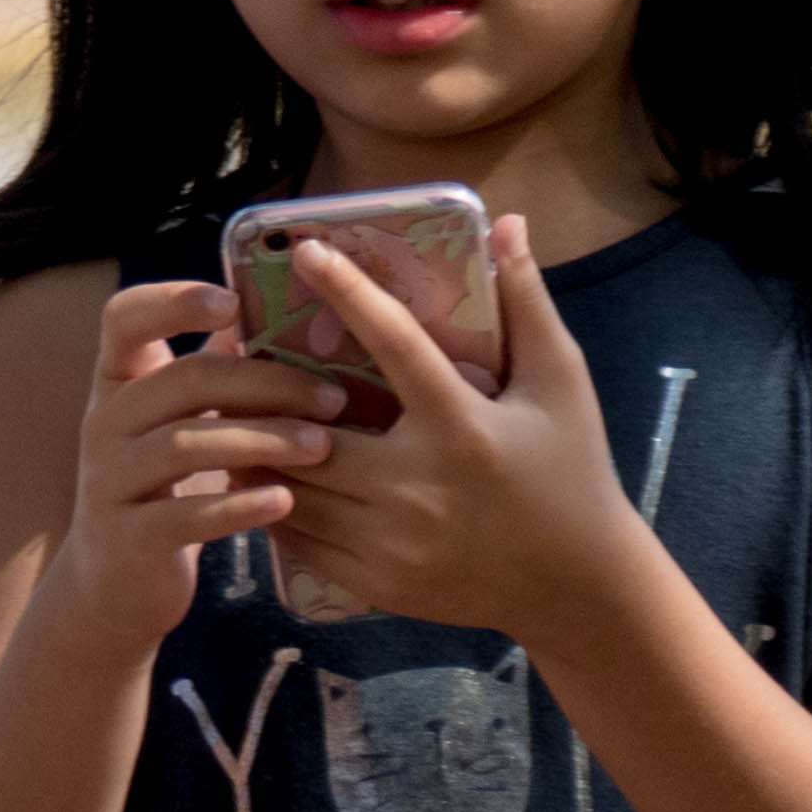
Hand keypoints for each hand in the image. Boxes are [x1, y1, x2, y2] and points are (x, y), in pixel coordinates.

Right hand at [48, 282, 351, 659]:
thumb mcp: (177, 421)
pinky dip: (239, 505)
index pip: (123, 316)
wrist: (113, 584)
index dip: (173, 300)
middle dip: (264, 383)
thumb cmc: (163, 487)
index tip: (233, 303)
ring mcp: (110, 480)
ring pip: (186, 444)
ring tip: (321, 446)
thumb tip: (272, 312)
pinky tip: (285, 502)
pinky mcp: (128, 537)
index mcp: (117, 381)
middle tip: (331, 398)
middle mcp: (104, 421)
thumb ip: (209, 370)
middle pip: (182, 381)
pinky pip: (186, 515)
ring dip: (260, 440)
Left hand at [269, 215, 654, 641]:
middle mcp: (419, 488)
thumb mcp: (561, 385)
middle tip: (233, 350)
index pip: (396, 345)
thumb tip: (508, 223)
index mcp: (464, 429)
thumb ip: (528, 304)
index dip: (349, 292)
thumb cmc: (572, 472)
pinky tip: (260, 467)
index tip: (309, 252)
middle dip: (265, 391)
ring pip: (290, 487)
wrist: (579, 588)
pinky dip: (272, 500)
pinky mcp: (377, 582)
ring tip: (232, 405)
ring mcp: (393, 543)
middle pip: (309, 430)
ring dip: (255, 446)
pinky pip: (298, 537)